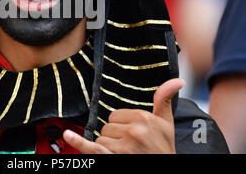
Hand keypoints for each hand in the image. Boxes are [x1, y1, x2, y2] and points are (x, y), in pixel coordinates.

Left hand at [63, 78, 184, 153]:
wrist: (165, 170)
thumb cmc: (163, 150)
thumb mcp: (166, 124)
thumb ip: (164, 100)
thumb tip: (177, 80)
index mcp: (144, 118)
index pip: (116, 115)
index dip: (123, 126)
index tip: (134, 135)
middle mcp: (134, 130)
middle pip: (108, 127)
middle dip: (115, 137)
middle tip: (132, 146)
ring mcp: (123, 146)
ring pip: (101, 138)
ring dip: (109, 148)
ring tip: (126, 154)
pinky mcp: (112, 157)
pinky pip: (92, 148)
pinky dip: (78, 142)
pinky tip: (68, 135)